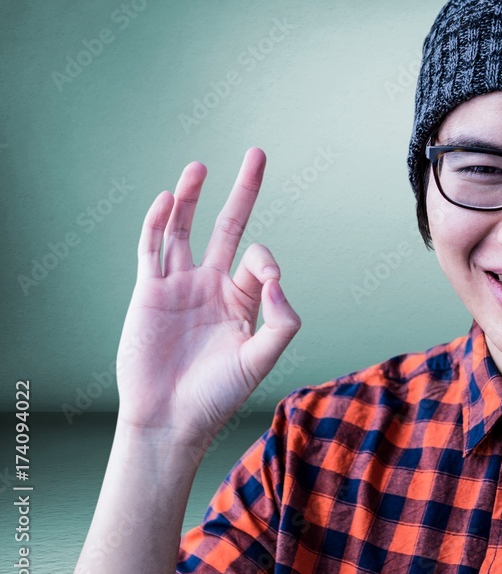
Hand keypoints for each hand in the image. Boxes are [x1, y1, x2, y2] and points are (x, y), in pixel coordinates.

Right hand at [115, 148, 301, 447]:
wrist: (169, 419)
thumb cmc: (217, 394)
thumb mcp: (261, 358)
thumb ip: (281, 320)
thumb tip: (276, 279)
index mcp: (242, 300)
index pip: (259, 260)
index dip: (267, 262)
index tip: (269, 281)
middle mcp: (212, 286)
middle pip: (229, 226)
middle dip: (243, 191)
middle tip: (257, 153)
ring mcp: (178, 286)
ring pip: (183, 229)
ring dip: (191, 198)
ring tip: (200, 167)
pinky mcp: (149, 292)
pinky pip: (151, 250)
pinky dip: (155, 224)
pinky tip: (165, 199)